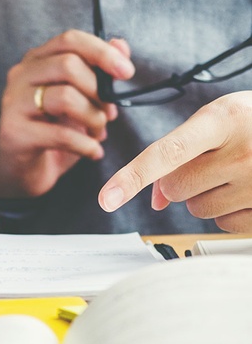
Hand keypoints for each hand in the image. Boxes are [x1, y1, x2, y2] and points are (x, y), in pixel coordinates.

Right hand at [0, 29, 134, 197]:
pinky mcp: (15, 133)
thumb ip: (98, 71)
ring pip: (65, 97)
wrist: (21, 172)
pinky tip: (94, 152)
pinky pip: (61, 134)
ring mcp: (13, 104)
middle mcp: (20, 77)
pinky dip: (86, 145)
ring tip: (99, 134)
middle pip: (68, 65)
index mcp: (36, 61)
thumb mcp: (79, 100)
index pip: (70, 41)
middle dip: (99, 91)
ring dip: (93, 118)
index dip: (102, 52)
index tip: (127, 72)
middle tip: (110, 114)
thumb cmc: (51, 133)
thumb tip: (121, 45)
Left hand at [98, 91, 251, 231]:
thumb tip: (155, 201)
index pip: (167, 153)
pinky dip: (227, 210)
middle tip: (213, 160)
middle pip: (175, 188)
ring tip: (237, 171)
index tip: (105, 199)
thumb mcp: (220, 121)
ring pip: (195, 208)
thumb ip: (179, 151)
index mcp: (225, 119)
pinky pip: (221, 224)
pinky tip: (248, 189)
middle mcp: (244, 151)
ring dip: (206, 194)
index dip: (132, 176)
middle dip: (182, 179)